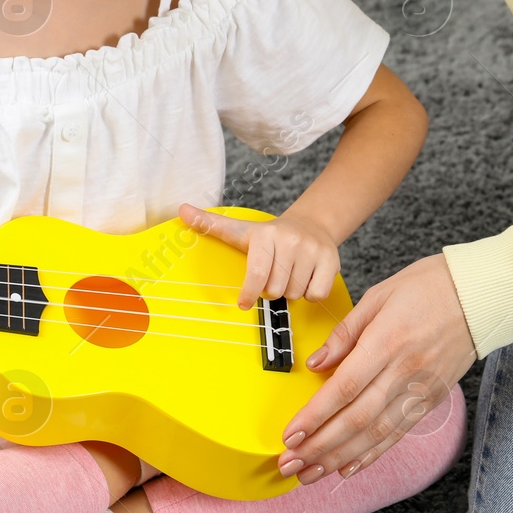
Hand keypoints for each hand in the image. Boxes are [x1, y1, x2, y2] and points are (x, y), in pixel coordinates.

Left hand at [177, 203, 340, 308]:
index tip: (243, 303)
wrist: (312, 224)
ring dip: (291, 291)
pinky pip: (316, 295)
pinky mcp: (331, 260)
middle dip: (272, 288)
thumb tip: (181, 210)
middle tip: (274, 274)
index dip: (249, 293)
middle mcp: (290, 240)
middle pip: (275, 289)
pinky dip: (310, 294)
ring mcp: (312, 250)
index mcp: (266, 235)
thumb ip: (209, 224)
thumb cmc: (269, 235)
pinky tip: (306, 277)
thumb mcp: (240, 229)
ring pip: (295, 293)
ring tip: (290, 273)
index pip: (257, 274)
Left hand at [276, 253, 475, 484]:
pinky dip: (372, 454)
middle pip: (356, 419)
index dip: (314, 416)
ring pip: (375, 434)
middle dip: (319, 447)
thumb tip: (316, 363)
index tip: (290, 436)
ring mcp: (421, 390)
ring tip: (311, 474)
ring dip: (339, 458)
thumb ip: (345, 333)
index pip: (344, 388)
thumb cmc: (429, 287)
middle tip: (289, 464)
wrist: (481, 296)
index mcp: (387, 342)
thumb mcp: (379, 295)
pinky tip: (349, 468)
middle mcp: (405, 372)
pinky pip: (398, 433)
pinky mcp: (432, 400)